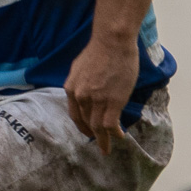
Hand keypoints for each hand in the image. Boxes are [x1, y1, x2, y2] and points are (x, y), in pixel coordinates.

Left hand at [65, 33, 137, 154]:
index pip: (74, 113)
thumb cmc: (99, 51)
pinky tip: (119, 137)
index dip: (81, 124)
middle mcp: (80, 97)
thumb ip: (81, 82)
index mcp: (71, 88)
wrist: (111, 42)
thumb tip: (86, 89)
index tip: (86, 130)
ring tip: (106, 148)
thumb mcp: (79, 68)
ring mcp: (95, 100)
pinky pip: (110, 124)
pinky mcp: (112, 101)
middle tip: (98, 144)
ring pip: (97, 126)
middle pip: (84, 122)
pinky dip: (114, 133)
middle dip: (91, 134)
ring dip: (103, 139)